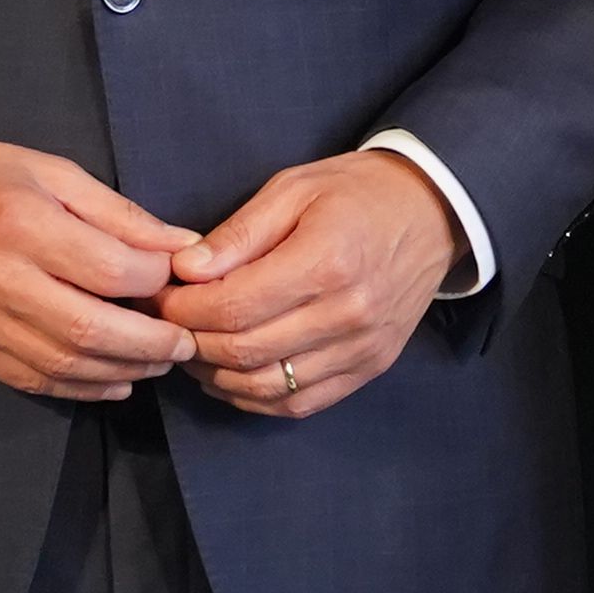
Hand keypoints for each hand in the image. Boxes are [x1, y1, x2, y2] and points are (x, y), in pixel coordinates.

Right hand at [0, 137, 194, 402]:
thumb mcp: (52, 172)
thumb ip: (119, 215)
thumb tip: (184, 248)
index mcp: (20, 221)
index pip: (109, 269)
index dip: (155, 282)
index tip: (176, 279)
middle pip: (89, 328)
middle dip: (150, 343)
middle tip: (184, 342)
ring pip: (63, 363)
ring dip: (122, 370)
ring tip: (157, 362)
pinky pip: (31, 379)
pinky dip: (81, 388)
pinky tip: (114, 381)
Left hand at [160, 148, 460, 418]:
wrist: (433, 212)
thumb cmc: (358, 193)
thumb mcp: (294, 189)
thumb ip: (238, 233)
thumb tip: (185, 269)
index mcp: (325, 262)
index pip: (233, 307)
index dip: (184, 309)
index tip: (160, 296)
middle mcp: (347, 314)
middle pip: (244, 352)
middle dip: (191, 342)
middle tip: (167, 324)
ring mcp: (361, 348)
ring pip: (266, 386)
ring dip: (216, 376)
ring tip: (193, 349)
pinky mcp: (369, 368)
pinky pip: (298, 403)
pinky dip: (254, 397)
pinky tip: (230, 376)